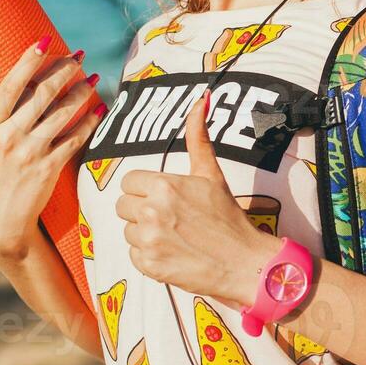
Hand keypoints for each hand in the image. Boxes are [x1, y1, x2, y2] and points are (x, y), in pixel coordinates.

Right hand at [0, 37, 103, 260]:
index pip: (8, 87)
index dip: (27, 62)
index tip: (44, 41)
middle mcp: (8, 139)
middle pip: (42, 95)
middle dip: (64, 70)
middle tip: (78, 55)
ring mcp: (31, 154)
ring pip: (63, 114)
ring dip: (82, 91)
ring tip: (92, 75)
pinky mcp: (50, 168)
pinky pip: (75, 138)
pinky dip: (90, 120)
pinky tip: (99, 106)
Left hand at [116, 90, 278, 304]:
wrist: (243, 263)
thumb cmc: (228, 216)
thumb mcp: (211, 174)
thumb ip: (198, 137)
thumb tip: (201, 99)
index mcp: (165, 185)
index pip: (130, 181)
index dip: (146, 188)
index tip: (166, 198)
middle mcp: (152, 211)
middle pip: (122, 205)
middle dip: (141, 209)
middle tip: (170, 217)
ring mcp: (149, 240)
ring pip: (127, 230)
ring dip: (144, 233)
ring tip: (173, 235)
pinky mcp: (148, 265)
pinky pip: (133, 254)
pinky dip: (148, 255)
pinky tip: (172, 252)